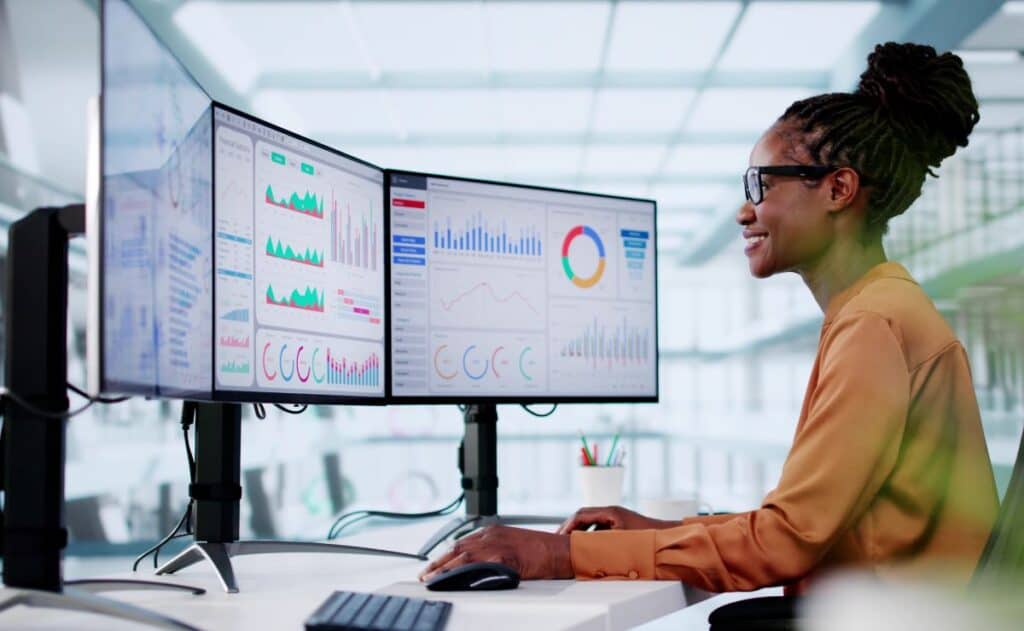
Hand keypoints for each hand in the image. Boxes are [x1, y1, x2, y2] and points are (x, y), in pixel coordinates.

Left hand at [419, 525, 572, 581]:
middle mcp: (492, 534)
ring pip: (463, 556)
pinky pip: (478, 566)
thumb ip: (494, 551)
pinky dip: (463, 573)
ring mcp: (498, 544)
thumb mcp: (513, 545)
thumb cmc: (542, 550)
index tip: (433, 565)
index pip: (461, 542)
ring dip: (445, 568)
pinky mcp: (505, 557)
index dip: (444, 555)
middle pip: (457, 547)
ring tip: (432, 579)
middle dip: (439, 562)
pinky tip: (454, 580)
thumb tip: (476, 565)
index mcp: (493, 531)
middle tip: (426, 575)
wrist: (562, 551)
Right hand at [556, 505, 677, 534]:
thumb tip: (582, 545)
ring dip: (580, 530)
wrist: (667, 538)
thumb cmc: (646, 538)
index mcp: (610, 511)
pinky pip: (599, 526)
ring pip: (591, 521)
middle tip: (558, 538)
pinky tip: (586, 545)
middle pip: (584, 516)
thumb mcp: (619, 539)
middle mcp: (612, 511)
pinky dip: (590, 533)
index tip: (559, 536)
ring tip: (569, 542)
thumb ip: (599, 540)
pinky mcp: (621, 524)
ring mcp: (616, 517)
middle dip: (570, 527)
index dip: (568, 525)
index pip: (581, 514)